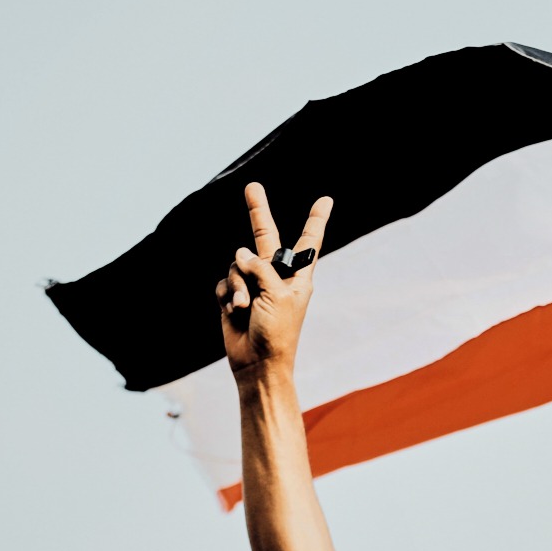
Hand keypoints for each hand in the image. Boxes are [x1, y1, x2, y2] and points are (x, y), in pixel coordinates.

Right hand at [218, 183, 331, 376]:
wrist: (257, 363)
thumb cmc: (278, 332)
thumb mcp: (277, 295)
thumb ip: (261, 268)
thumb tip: (240, 253)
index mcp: (298, 276)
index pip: (309, 242)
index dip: (316, 220)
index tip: (327, 200)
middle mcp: (276, 275)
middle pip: (266, 237)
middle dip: (258, 212)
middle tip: (252, 187)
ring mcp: (254, 284)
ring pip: (237, 264)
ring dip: (237, 285)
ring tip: (244, 306)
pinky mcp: (234, 295)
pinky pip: (224, 282)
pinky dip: (227, 295)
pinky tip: (234, 310)